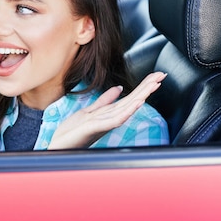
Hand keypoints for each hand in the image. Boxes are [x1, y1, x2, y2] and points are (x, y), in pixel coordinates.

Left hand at [47, 71, 166, 149]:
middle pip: (131, 101)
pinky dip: (126, 112)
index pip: (129, 97)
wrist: (59, 146)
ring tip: (154, 86)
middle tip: (162, 75)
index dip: (142, 86)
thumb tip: (119, 88)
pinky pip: (114, 120)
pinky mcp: (96, 128)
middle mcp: (110, 118)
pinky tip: (136, 104)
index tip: (156, 75)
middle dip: (146, 88)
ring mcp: (104, 124)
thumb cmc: (72, 132)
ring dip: (141, 97)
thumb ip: (104, 101)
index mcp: (109, 113)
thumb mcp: (89, 111)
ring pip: (126, 108)